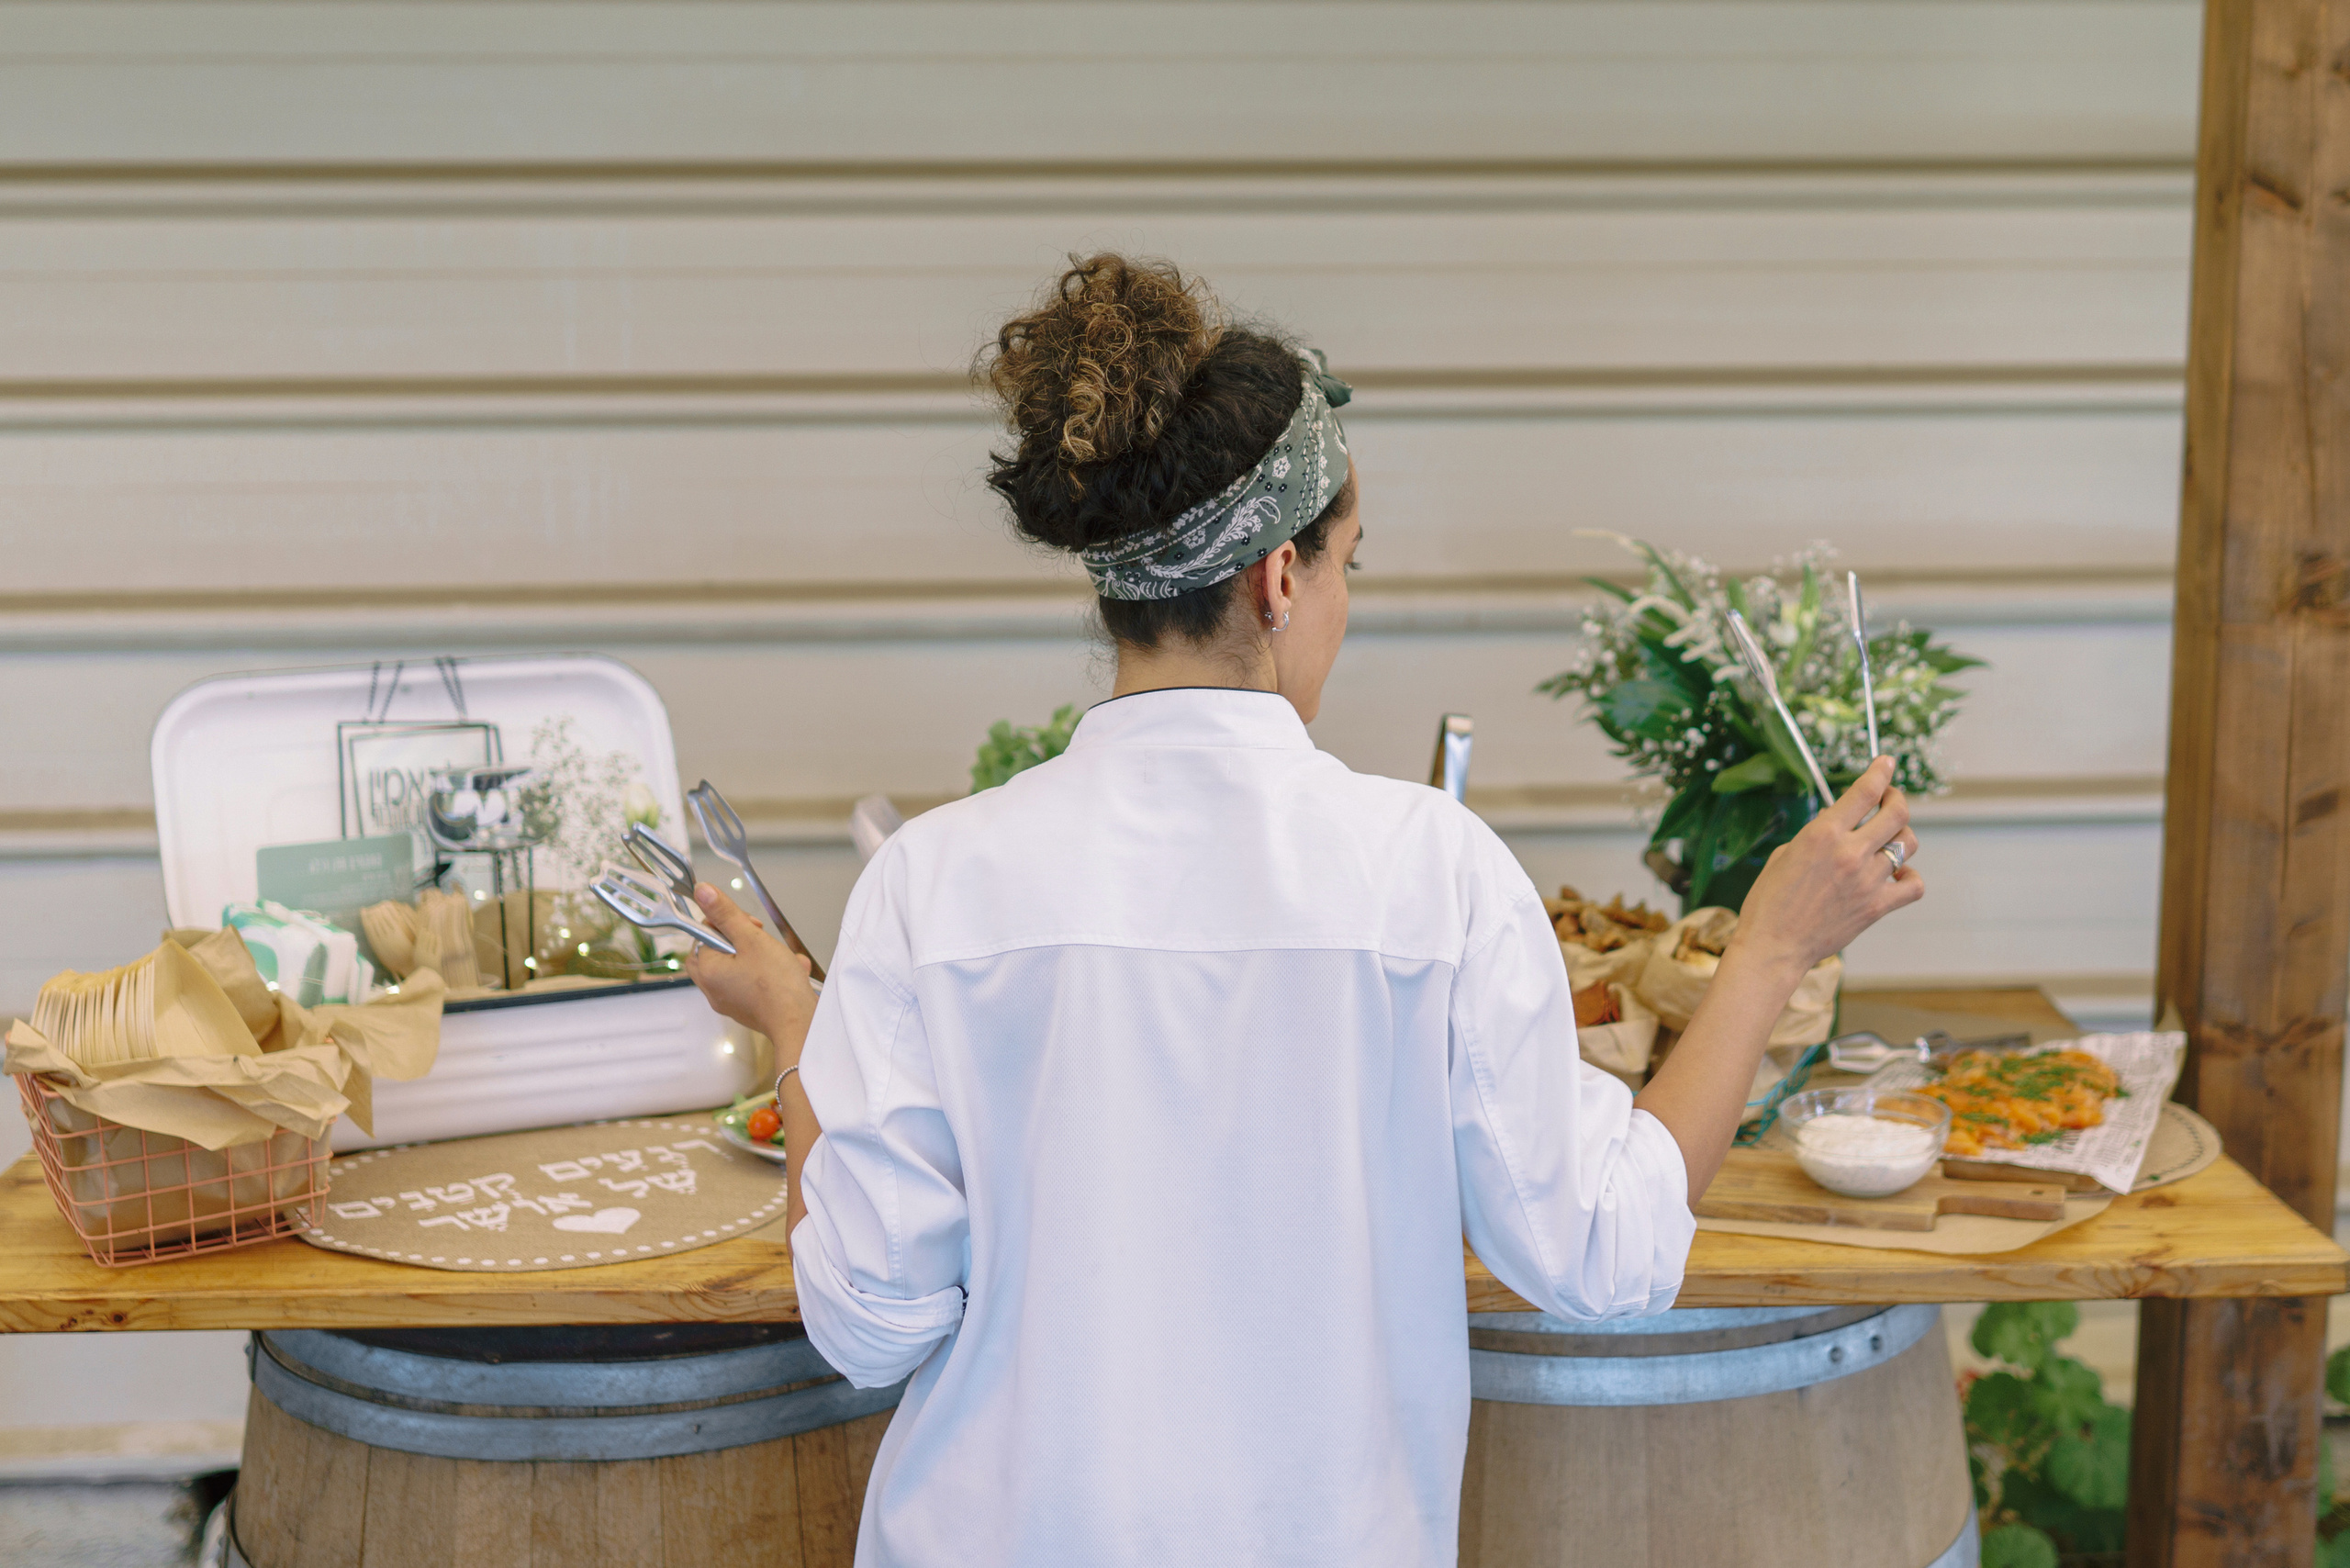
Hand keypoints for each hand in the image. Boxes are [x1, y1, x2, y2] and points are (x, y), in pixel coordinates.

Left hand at [683, 883, 818, 1055]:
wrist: (799, 1023)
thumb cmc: (776, 985)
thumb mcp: (752, 939)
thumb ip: (726, 914)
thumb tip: (702, 892)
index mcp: (707, 971)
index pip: (704, 934)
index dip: (727, 924)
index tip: (750, 925)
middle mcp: (713, 990)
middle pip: (717, 952)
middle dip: (741, 941)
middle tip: (758, 938)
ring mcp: (729, 1002)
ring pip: (737, 967)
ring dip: (760, 956)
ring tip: (781, 957)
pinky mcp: (747, 1010)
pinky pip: (751, 983)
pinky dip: (768, 974)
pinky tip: (790, 972)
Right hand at [1729, 757, 1922, 977]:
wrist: (1772, 946)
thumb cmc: (1769, 901)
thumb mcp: (1784, 854)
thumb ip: (1818, 836)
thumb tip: (1840, 828)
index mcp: (1822, 833)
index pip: (1865, 791)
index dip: (1880, 771)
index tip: (1886, 762)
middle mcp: (1849, 852)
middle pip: (1896, 812)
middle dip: (1896, 798)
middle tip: (1890, 798)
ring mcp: (1867, 880)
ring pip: (1907, 844)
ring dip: (1900, 836)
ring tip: (1888, 840)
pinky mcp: (1876, 906)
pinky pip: (1913, 885)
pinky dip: (1910, 877)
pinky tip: (1897, 875)